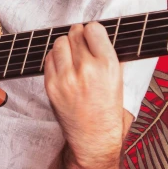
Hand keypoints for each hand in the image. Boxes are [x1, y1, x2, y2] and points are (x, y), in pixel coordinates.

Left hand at [44, 22, 123, 168]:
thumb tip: (98, 33)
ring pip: (59, 42)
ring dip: (66, 46)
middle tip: (83, 47)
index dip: (93, 32)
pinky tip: (65, 69)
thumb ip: (110, 55)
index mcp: (108, 66)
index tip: (93, 36)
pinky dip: (56, 59)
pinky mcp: (51, 86)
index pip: (93, 29)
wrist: (94, 139)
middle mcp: (87, 69)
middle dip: (79, 37)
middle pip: (75, 33)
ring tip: (73, 58)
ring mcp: (66, 78)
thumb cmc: (109, 110)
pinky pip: (48, 58)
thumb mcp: (119, 79)